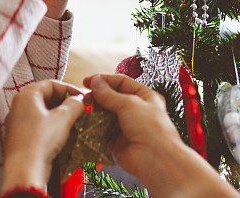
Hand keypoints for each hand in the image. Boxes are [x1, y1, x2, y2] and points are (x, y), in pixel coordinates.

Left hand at [1, 80, 85, 191]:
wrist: (24, 171)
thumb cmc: (41, 140)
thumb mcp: (63, 119)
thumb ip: (74, 104)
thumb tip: (79, 100)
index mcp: (26, 96)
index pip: (51, 84)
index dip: (69, 89)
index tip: (82, 97)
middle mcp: (18, 106)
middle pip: (45, 96)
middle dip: (64, 101)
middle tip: (79, 108)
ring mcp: (16, 122)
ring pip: (41, 111)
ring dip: (58, 113)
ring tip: (72, 120)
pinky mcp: (18, 136)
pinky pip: (36, 124)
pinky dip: (49, 124)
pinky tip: (60, 133)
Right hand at [84, 74, 237, 197]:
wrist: (155, 159)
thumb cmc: (152, 129)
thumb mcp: (129, 104)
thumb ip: (109, 94)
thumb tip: (96, 82)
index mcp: (145, 97)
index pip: (122, 83)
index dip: (104, 80)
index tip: (88, 80)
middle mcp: (136, 111)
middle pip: (112, 99)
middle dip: (98, 97)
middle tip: (84, 97)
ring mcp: (127, 126)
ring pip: (106, 115)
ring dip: (95, 112)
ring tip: (84, 109)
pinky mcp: (118, 142)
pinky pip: (102, 132)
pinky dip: (94, 128)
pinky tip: (87, 124)